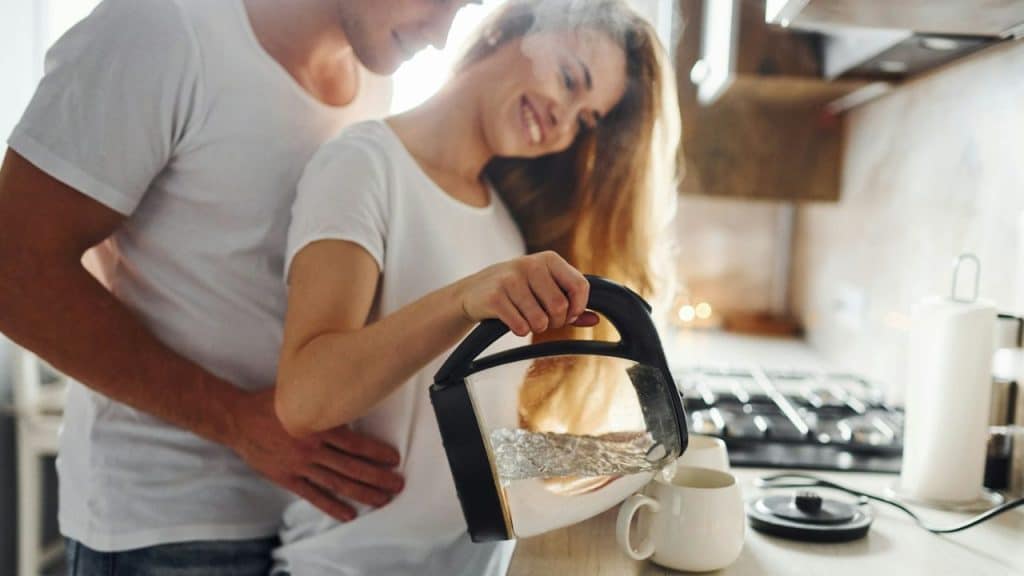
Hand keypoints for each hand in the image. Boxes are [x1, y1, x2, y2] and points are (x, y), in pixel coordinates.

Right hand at [229, 389, 403, 521]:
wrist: (238, 419)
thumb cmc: (272, 403)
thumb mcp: (300, 393)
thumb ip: (324, 398)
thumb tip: (352, 390)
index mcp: (316, 426)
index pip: (355, 444)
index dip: (377, 453)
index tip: (394, 459)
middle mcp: (311, 449)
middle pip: (352, 467)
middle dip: (378, 478)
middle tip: (397, 485)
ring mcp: (300, 466)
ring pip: (337, 483)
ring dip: (363, 493)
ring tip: (383, 499)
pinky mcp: (288, 479)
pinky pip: (314, 496)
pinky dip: (332, 506)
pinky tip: (349, 514)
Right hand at [457, 251, 598, 336]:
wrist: (473, 292)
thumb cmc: (517, 291)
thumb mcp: (544, 289)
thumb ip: (571, 304)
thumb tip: (595, 319)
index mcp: (549, 259)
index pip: (580, 285)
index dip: (578, 307)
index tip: (569, 315)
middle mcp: (530, 264)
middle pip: (560, 306)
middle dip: (555, 322)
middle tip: (545, 321)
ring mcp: (511, 279)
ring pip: (540, 320)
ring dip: (536, 328)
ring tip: (527, 319)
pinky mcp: (495, 297)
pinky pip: (520, 326)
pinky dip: (519, 330)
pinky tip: (512, 321)